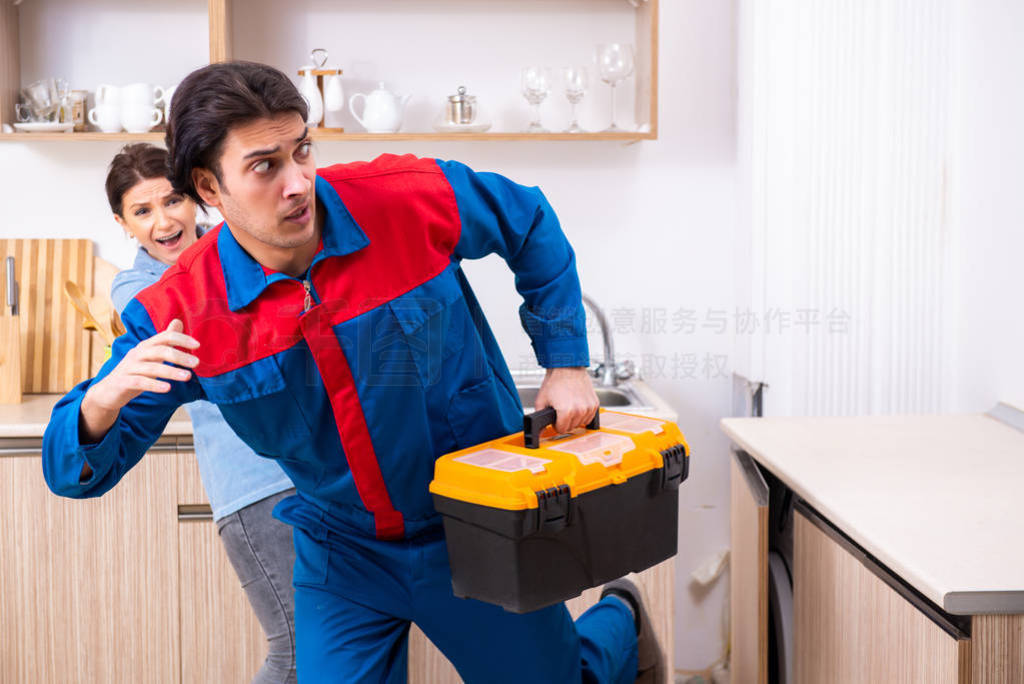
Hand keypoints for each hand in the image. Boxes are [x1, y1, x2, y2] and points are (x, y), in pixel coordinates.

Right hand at [79, 319, 199, 442]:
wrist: (108, 392)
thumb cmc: (134, 372)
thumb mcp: (151, 356)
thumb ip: (165, 341)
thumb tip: (178, 321)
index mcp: (145, 347)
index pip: (164, 337)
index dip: (181, 339)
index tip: (197, 345)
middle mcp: (137, 354)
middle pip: (159, 350)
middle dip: (179, 356)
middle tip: (197, 363)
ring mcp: (128, 368)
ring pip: (151, 367)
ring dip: (171, 372)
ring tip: (187, 376)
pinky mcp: (122, 382)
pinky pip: (140, 382)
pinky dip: (154, 384)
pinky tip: (168, 388)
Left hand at [533, 366, 598, 432]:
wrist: (567, 368)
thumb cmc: (555, 381)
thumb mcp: (541, 401)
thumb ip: (540, 419)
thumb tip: (539, 432)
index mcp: (566, 411)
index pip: (561, 430)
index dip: (556, 425)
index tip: (555, 418)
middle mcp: (579, 410)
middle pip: (571, 427)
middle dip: (565, 422)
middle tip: (561, 411)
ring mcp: (589, 407)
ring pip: (581, 423)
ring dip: (575, 419)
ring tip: (569, 407)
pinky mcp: (595, 403)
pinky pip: (589, 417)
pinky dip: (583, 414)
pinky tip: (577, 406)